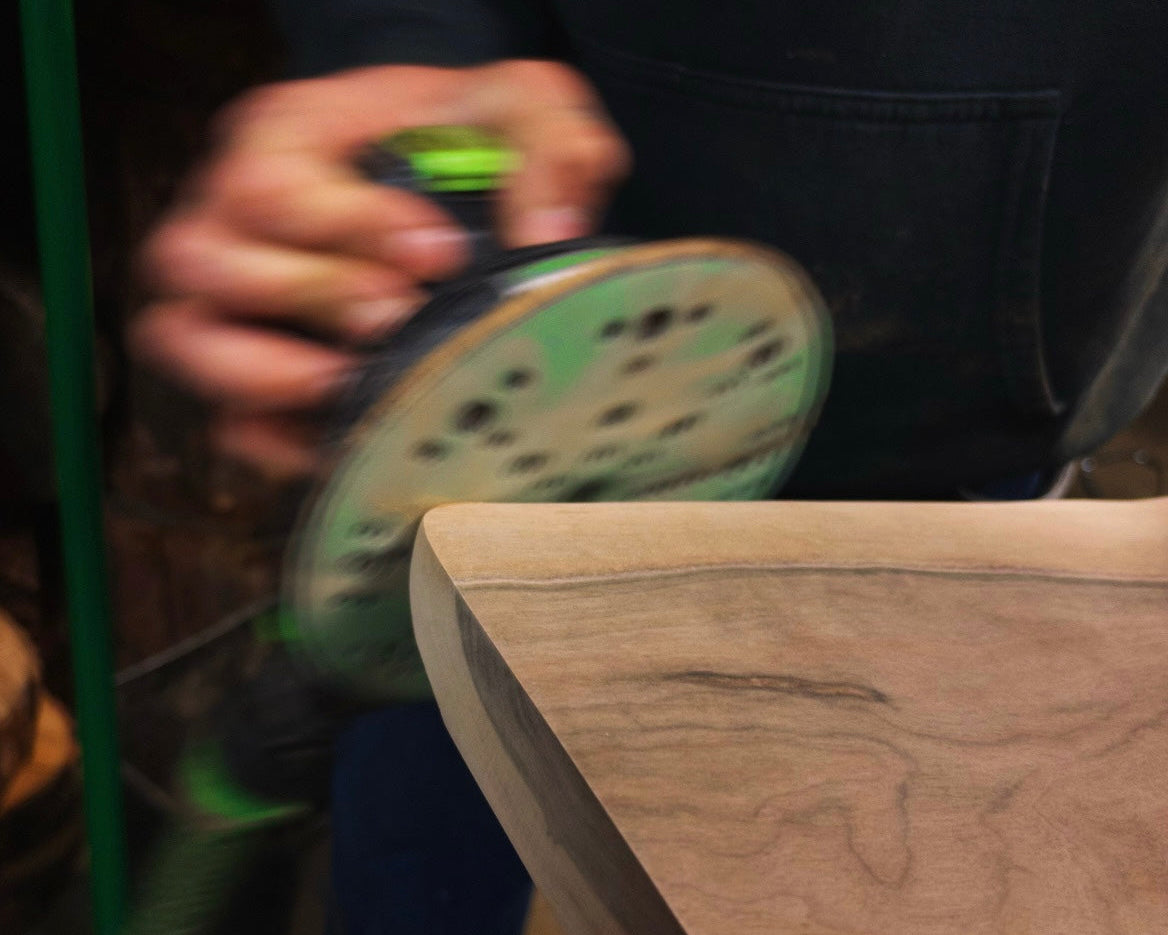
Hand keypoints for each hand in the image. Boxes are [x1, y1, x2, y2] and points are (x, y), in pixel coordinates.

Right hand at [130, 61, 630, 475]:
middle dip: (311, 297)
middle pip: (205, 264)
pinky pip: (229, 419)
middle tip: (396, 316)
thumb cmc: (470, 137)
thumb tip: (546, 232)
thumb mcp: (525, 109)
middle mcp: (234, 212)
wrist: (453, 174)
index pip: (271, 187)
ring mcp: (230, 293)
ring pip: (186, 339)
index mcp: (284, 136)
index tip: (440, 254)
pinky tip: (354, 430)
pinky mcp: (254, 363)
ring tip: (354, 382)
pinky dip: (280, 439)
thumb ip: (549, 146)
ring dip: (267, 375)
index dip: (351, 229)